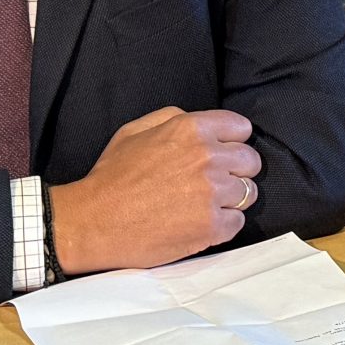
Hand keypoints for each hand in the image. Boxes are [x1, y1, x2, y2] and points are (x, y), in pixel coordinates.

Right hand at [51, 106, 262, 273]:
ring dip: (231, 199)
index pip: (241, 129)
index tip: (223, 154)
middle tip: (213, 183)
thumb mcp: (136, 130)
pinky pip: (237, 222)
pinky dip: (223, 225)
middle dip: (236, 171)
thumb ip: (173, 118)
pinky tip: (199, 224)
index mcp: (191, 129)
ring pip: (248, 193)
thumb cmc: (111, 176)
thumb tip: (200, 122)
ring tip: (203, 205)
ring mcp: (212, 193)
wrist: (93, 222)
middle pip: (250, 161)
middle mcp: (207, 157)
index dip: (232, 142)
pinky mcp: (212, 226)